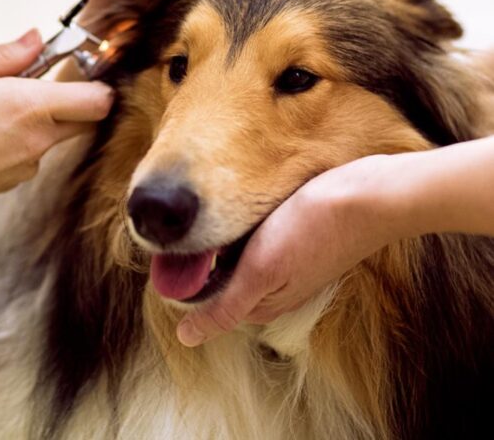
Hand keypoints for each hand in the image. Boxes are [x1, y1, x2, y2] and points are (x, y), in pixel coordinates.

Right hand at [0, 29, 113, 272]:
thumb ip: (6, 54)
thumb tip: (36, 39)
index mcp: (31, 107)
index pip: (99, 100)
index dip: (97, 83)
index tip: (78, 70)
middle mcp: (38, 141)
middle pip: (84, 121)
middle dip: (71, 102)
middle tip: (32, 85)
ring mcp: (26, 166)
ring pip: (52, 138)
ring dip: (35, 123)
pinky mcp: (10, 184)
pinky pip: (27, 156)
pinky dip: (14, 144)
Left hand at [176, 154, 411, 346]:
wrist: (368, 198)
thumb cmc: (311, 231)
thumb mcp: (260, 271)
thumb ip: (223, 307)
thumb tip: (185, 339)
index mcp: (258, 305)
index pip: (202, 298)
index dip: (182, 272)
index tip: (169, 246)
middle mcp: (270, 291)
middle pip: (218, 279)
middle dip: (200, 257)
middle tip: (188, 223)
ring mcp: (285, 269)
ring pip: (235, 261)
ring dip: (220, 242)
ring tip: (212, 213)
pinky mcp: (295, 245)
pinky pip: (255, 243)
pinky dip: (242, 231)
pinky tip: (243, 212)